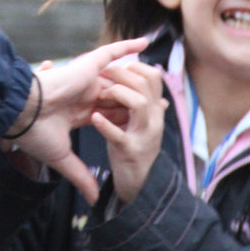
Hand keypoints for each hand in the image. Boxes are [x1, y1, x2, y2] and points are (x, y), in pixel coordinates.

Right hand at [9, 37, 147, 203]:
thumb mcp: (62, 158)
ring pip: (117, 77)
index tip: (141, 122)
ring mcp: (85, 79)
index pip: (106, 114)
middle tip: (160, 103)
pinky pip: (111, 53)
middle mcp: (82, 94)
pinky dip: (126, 47)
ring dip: (137, 78)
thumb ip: (81, 175)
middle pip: (116, 96)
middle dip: (137, 99)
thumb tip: (94, 198)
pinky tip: (143, 43)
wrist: (22, 113)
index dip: (124, 118)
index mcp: (76, 112)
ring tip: (159, 77)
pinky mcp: (86, 66)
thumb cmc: (35, 134)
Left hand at [91, 62, 166, 203]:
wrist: (139, 184)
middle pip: (145, 84)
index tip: (115, 66)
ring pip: (139, 103)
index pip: (154, 76)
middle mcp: (154, 119)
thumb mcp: (140, 122)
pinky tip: (94, 118)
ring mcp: (144, 135)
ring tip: (101, 96)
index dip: (134, 66)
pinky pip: (119, 135)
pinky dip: (106, 125)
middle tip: (102, 76)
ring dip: (118, 93)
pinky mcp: (130, 151)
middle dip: (121, 74)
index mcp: (154, 110)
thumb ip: (142, 102)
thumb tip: (146, 79)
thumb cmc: (133, 146)